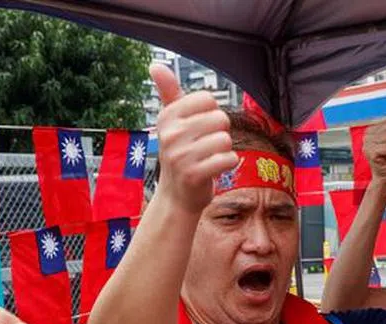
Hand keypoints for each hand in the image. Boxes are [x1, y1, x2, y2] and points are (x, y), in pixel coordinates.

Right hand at [150, 63, 237, 214]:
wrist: (176, 196)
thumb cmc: (179, 154)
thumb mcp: (172, 122)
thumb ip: (169, 93)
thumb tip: (155, 65)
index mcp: (167, 117)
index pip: (208, 100)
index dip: (211, 114)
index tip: (199, 128)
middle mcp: (171, 135)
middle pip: (220, 119)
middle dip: (220, 133)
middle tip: (205, 147)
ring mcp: (181, 156)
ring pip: (226, 140)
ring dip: (223, 151)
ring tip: (208, 159)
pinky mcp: (194, 175)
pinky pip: (229, 159)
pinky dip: (228, 165)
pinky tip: (214, 169)